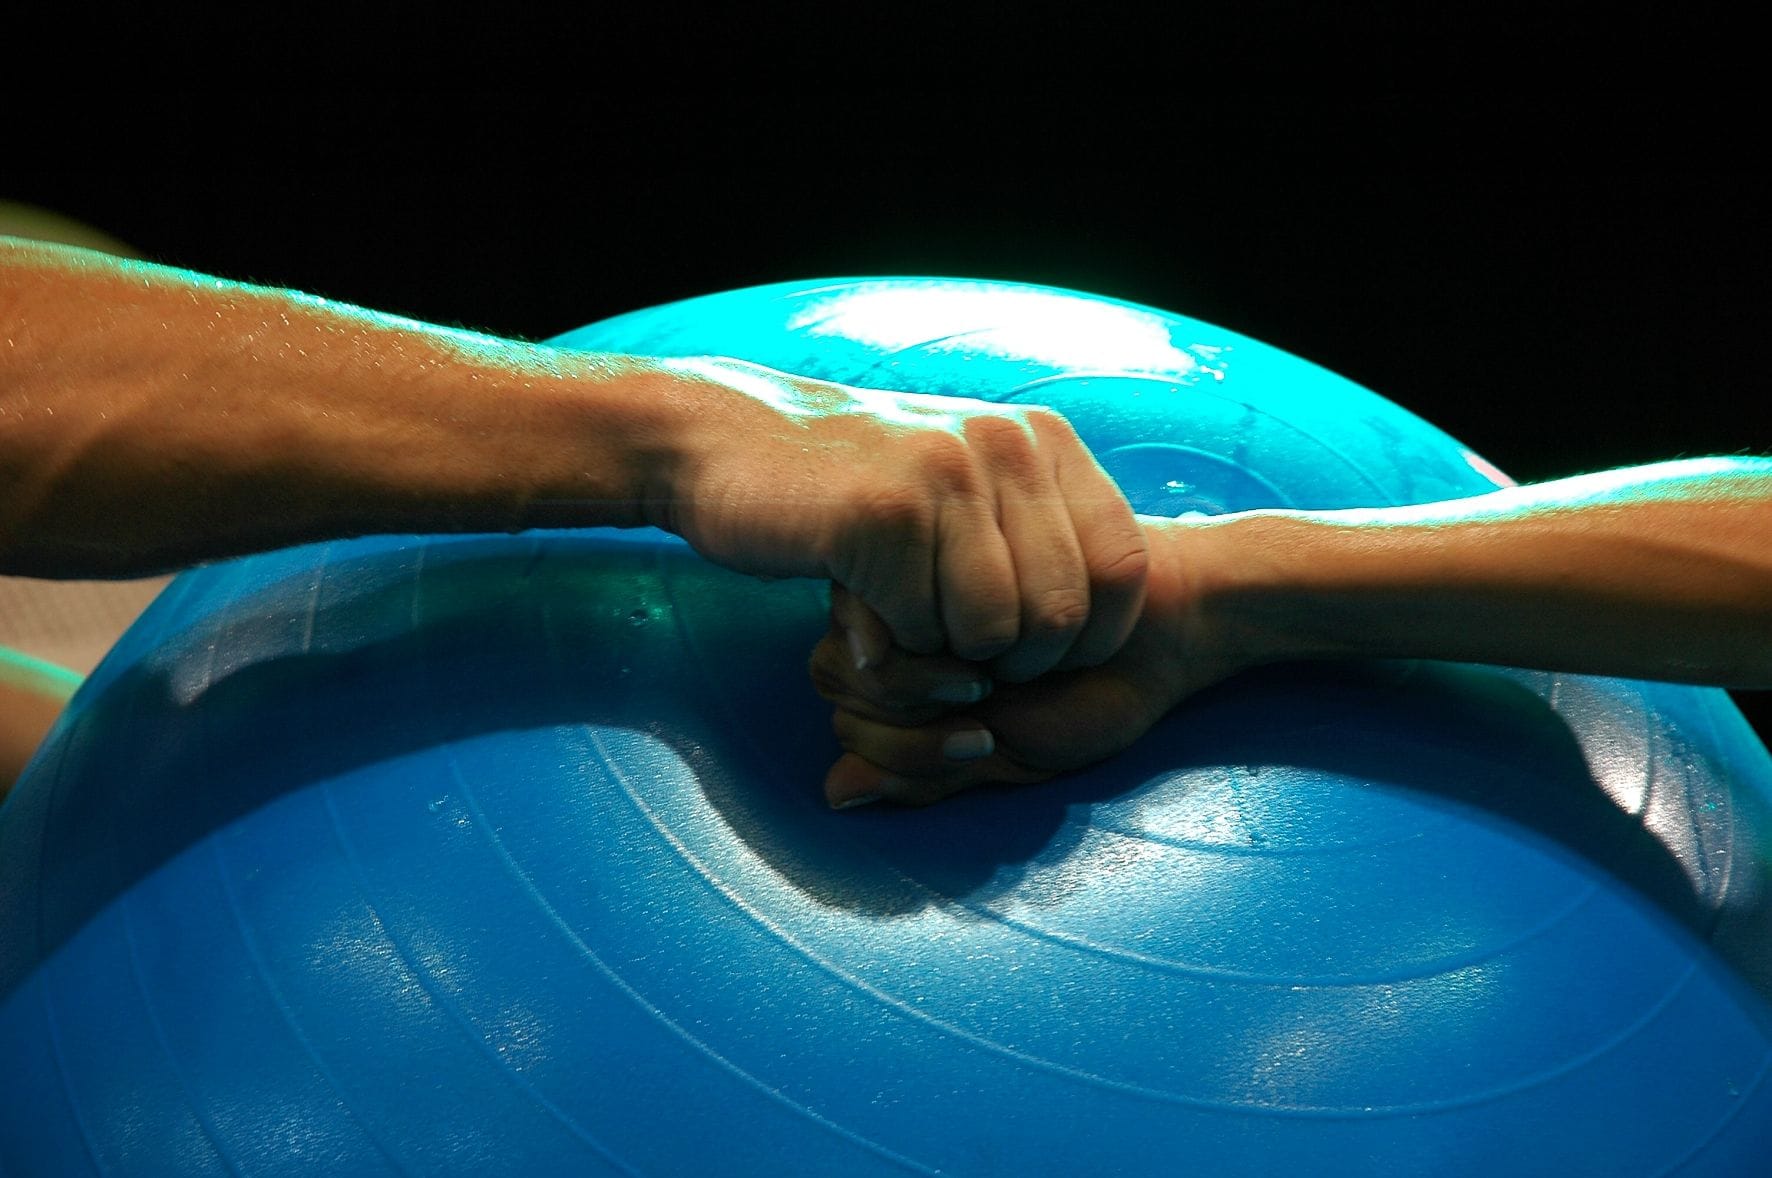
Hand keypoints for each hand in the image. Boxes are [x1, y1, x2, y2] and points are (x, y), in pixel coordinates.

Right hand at [653, 357, 1147, 681]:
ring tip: (905, 620)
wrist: (724, 445)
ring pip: (995, 631)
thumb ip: (1036, 532)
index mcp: (1043, 442)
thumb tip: (1107, 616)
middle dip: (1015, 665)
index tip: (1035, 655)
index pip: (1125, 569)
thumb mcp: (965, 487)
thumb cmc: (852, 489)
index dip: (1091, 638)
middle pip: (1063, 616)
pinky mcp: (884, 512)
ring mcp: (946, 473)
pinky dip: (890, 643)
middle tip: (959, 656)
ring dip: (946, 656)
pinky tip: (861, 605)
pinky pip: (920, 628)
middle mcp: (1008, 446)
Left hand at [808, 518, 1255, 806]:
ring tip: (1010, 675)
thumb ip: (919, 773)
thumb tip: (832, 795)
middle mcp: (892, 613)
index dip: (897, 743)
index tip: (983, 740)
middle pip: (835, 682)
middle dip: (913, 717)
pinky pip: (906, 606)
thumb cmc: (1086, 691)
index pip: (843, 721)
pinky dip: (953, 647)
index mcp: (897, 665)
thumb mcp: (1003, 756)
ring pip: (866, 651)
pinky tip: (1012, 646)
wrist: (1166, 625)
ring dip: (935, 685)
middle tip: (992, 706)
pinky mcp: (951, 530)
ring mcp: (914, 568)